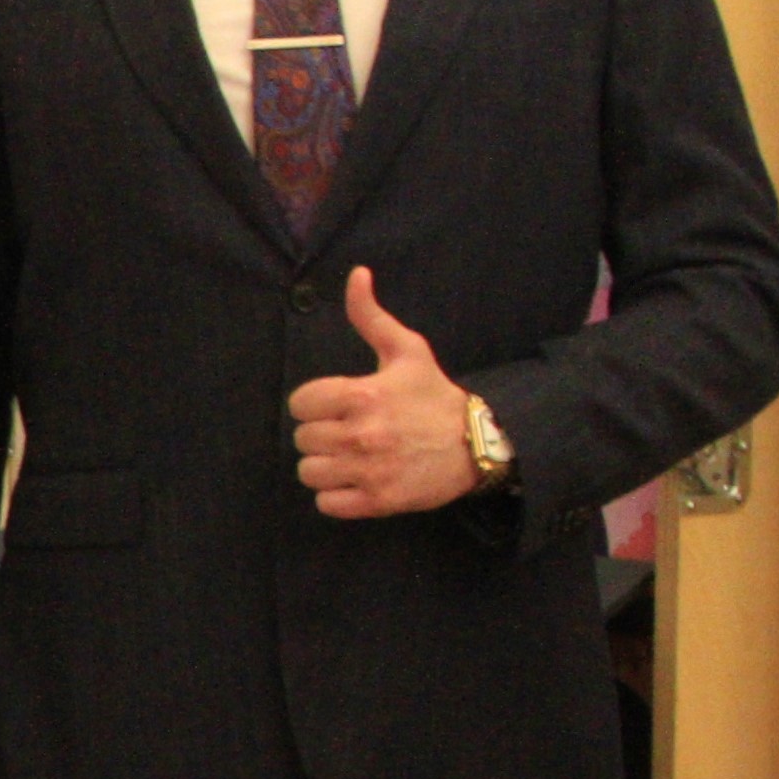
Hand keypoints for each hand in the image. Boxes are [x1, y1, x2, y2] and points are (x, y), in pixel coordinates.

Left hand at [289, 267, 476, 518]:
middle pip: (302, 438)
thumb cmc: (433, 396)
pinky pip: (327, 503)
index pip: (300, 404)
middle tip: (345, 430)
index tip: (334, 405)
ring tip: (347, 456)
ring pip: (309, 472)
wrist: (478, 443)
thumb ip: (371, 316)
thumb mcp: (406, 350)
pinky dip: (335, 495)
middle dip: (319, 433)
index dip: (313, 404)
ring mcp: (370, 470)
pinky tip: (354, 480)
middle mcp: (361, 434)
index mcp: (361, 395)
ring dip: (324, 465)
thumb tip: (357, 274)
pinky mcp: (379, 500)